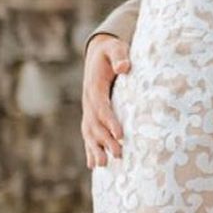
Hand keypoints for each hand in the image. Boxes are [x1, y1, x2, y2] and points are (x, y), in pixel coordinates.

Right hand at [80, 34, 129, 168]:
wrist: (98, 53)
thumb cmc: (111, 52)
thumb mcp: (115, 48)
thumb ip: (119, 56)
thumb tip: (124, 67)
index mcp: (94, 86)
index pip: (102, 106)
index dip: (110, 120)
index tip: (121, 134)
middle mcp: (88, 100)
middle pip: (95, 123)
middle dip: (105, 140)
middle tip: (119, 154)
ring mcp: (87, 108)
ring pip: (89, 132)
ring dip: (95, 148)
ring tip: (103, 164)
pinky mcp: (90, 114)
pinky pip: (88, 133)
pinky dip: (90, 148)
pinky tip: (93, 164)